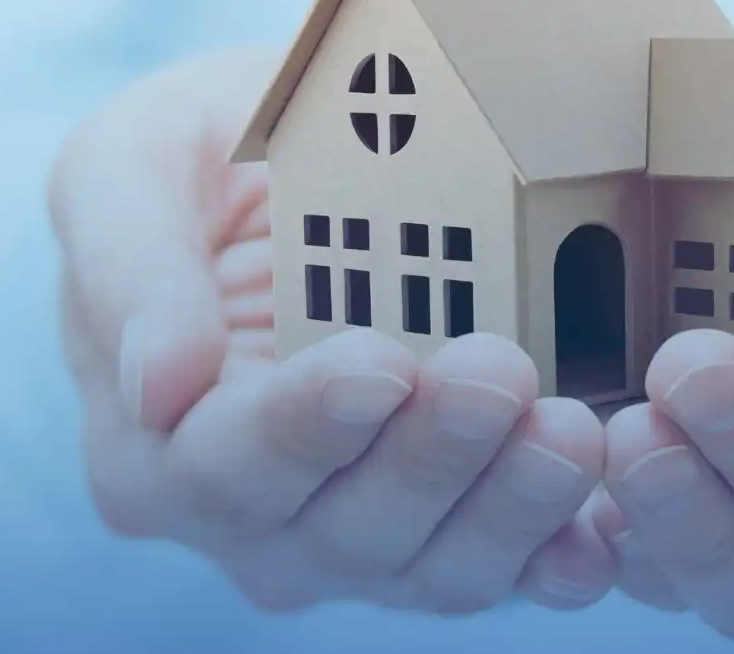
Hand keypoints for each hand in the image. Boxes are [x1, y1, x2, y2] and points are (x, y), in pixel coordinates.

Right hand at [48, 48, 612, 614]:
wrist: (303, 174)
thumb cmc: (202, 162)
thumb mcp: (129, 164)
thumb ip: (128, 265)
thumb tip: (153, 385)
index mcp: (155, 448)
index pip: (221, 467)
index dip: (303, 426)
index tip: (382, 363)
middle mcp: (255, 522)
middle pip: (341, 530)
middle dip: (429, 457)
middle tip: (503, 372)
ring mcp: (361, 541)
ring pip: (434, 566)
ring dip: (510, 508)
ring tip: (573, 429)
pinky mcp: (455, 531)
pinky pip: (510, 570)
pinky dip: (560, 555)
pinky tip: (605, 529)